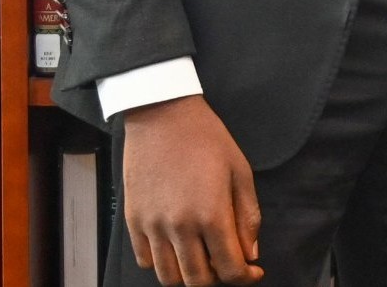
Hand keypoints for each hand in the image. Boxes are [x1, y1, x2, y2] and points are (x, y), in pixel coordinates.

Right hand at [121, 95, 263, 285]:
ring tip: (203, 257)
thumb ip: (248, 216)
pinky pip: (146, 261)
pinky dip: (163, 263)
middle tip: (228, 263)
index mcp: (211, 214)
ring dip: (189, 275)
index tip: (253, 272)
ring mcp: (152, 227)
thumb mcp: (240, 171)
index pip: (229, 268)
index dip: (245, 277)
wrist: (162, 117)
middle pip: (198, 280)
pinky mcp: (133, 222)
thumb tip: (251, 252)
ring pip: (169, 277)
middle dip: (218, 278)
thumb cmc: (206, 138)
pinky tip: (177, 247)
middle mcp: (179, 227)